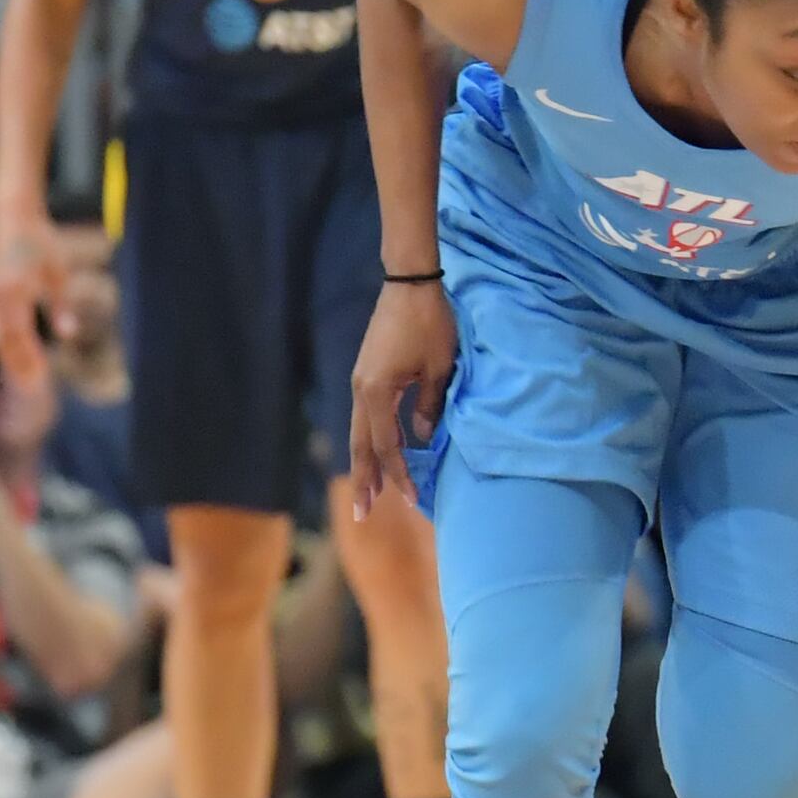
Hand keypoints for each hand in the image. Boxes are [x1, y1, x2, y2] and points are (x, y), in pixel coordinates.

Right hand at [0, 220, 66, 381]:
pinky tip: (18, 359)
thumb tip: (69, 335)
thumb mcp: (58, 271)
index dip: (29, 359)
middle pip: (3, 340)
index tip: (42, 379)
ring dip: (10, 360)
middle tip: (35, 390)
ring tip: (27, 381)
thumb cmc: (41, 242)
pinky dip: (5, 346)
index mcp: (16, 289)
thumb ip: (61, 304)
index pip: (19, 334)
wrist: (14, 217)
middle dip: (18, 366)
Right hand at [345, 281, 457, 520]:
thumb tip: (423, 439)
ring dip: (365, 462)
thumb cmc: (429, 323)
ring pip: (359, 431)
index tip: (412, 498)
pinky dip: (371, 437)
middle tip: (363, 514)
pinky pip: (366, 415)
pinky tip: (381, 450)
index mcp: (376, 392)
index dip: (399, 474)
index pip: (388, 445)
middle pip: (361, 445)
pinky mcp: (366, 372)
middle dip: (364, 480)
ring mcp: (360, 381)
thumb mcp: (437, 369)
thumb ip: (429, 407)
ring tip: (368, 491)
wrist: (410, 283)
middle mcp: (361, 390)